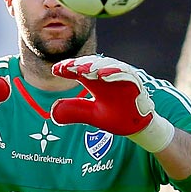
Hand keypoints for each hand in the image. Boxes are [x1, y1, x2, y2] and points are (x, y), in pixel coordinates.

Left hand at [50, 55, 175, 152]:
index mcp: (95, 81)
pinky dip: (114, 72)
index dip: (67, 68)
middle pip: (91, 64)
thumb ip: (74, 111)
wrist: (136, 127)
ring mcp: (121, 77)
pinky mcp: (135, 82)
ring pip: (107, 65)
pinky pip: (125, 73)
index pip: (79, 70)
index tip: (55, 70)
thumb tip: (53, 112)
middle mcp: (107, 75)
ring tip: (83, 70)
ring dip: (95, 66)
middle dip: (79, 65)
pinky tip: (103, 75)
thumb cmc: (115, 117)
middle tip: (66, 68)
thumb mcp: (91, 115)